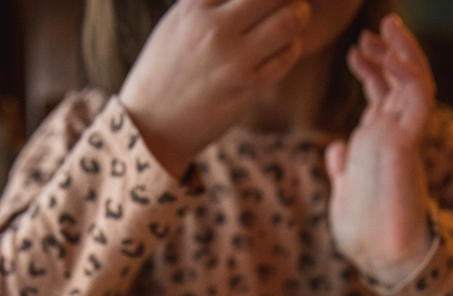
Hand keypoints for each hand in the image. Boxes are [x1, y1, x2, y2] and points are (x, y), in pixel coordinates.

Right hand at [119, 0, 310, 176]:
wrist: (153, 126)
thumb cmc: (164, 70)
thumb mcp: (177, 23)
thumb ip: (210, 2)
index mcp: (194, 7)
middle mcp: (215, 29)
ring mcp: (234, 60)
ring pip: (289, 20)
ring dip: (299, 14)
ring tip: (296, 14)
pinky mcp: (250, 87)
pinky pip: (287, 56)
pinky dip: (292, 45)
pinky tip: (285, 44)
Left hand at [325, 14, 435, 286]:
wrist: (380, 257)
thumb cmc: (364, 233)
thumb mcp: (345, 193)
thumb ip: (344, 169)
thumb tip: (335, 151)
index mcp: (378, 143)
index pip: (380, 96)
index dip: (371, 70)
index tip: (355, 50)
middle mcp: (394, 135)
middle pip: (398, 82)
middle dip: (388, 52)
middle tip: (375, 29)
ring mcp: (404, 137)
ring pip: (413, 82)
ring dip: (403, 53)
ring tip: (389, 28)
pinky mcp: (410, 142)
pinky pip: (418, 98)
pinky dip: (409, 73)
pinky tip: (395, 56)